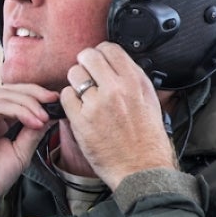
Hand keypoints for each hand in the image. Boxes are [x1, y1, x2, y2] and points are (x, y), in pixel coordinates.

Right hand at [0, 83, 59, 216]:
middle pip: (6, 91)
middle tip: (53, 99)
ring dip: (28, 104)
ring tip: (44, 116)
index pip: (11, 96)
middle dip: (33, 93)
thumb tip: (50, 115)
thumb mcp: (21, 150)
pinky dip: (19, 111)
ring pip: (3, 96)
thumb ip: (32, 131)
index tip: (55, 100)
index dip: (33, 95)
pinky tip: (33, 121)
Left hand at [60, 42, 176, 188]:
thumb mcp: (150, 100)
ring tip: (84, 95)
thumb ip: (133, 79)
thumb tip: (117, 63)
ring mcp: (97, 104)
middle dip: (84, 64)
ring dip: (76, 83)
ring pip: (73, 74)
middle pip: (87, 57)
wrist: (141, 168)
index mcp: (135, 81)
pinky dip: (69, 101)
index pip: (108, 48)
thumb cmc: (147, 139)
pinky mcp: (81, 120)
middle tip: (86, 76)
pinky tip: (79, 109)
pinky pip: (65, 96)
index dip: (100, 54)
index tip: (98, 62)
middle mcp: (116, 89)